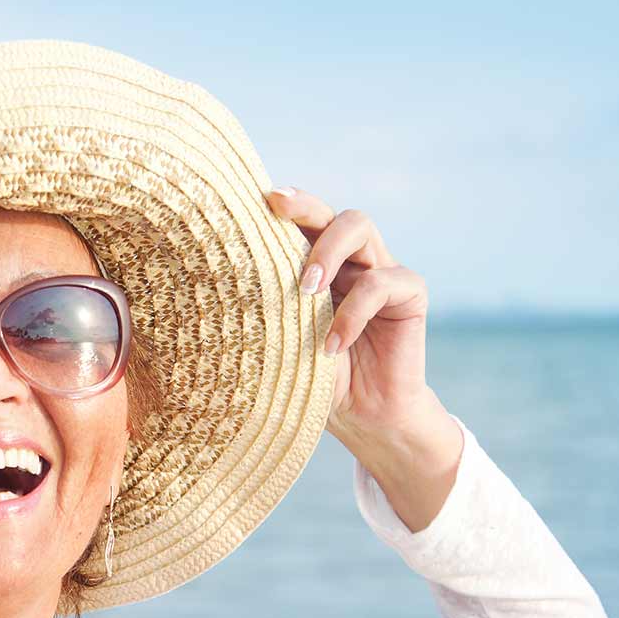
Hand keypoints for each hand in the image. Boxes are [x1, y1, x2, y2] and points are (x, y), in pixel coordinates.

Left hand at [266, 187, 461, 532]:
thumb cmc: (311, 378)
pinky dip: (353, 311)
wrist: (362, 418)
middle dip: (305, 208)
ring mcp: (381, 271)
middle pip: (331, 210)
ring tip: (306, 290)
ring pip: (360, 226)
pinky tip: (333, 345)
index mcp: (316, 264)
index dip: (284, 202)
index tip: (259, 198)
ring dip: (328, 251)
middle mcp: (350, 260)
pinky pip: (384, 282)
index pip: (301, 221)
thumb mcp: (277, 340)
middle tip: (277, 215)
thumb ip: (262, 307)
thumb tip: (209, 284)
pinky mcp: (409, 294)